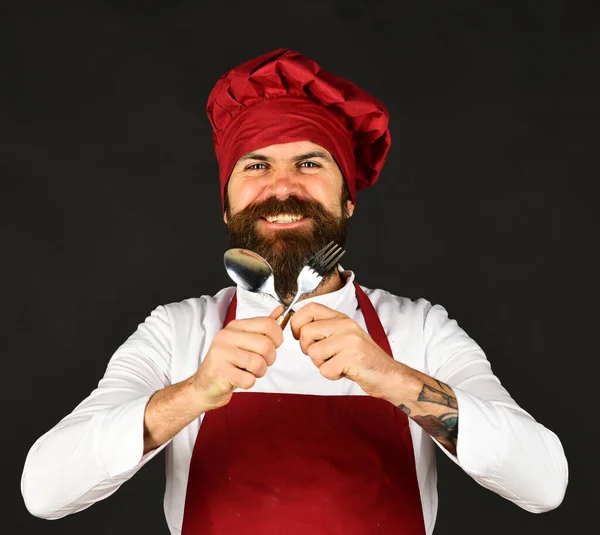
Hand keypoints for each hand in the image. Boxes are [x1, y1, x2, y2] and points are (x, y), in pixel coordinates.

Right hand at [191, 305, 283, 410]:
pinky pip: (248, 379)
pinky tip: (239, 379)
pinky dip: (248, 383)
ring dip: (259, 372)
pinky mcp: (219, 371)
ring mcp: (221, 353)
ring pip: (258, 363)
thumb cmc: (228, 363)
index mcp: (235, 326)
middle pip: (266, 345)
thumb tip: (281, 310)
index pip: (268, 324)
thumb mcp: (245, 341)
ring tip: (249, 371)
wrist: (205, 385)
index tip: (273, 346)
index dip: (278, 338)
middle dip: (270, 359)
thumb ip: (263, 327)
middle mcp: (227, 336)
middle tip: (260, 363)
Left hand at [290, 302, 404, 400]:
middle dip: (307, 349)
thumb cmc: (362, 358)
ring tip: (338, 363)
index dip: (296, 322)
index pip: (309, 308)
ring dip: (321, 364)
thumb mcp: (343, 336)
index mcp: (341, 318)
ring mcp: (349, 340)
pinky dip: (332, 375)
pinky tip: (345, 371)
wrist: (388, 374)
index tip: (297, 335)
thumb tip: (295, 327)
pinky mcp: (352, 357)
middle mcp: (345, 325)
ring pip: (313, 352)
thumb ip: (323, 329)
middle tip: (323, 356)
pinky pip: (324, 370)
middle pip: (305, 332)